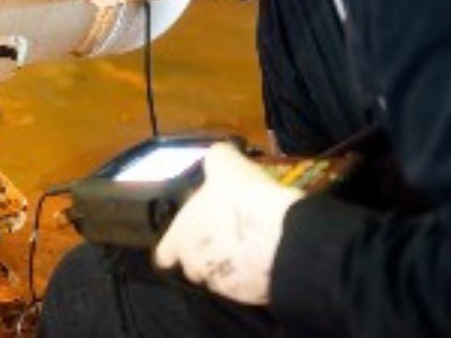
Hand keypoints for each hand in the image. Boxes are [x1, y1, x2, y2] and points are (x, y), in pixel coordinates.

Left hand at [154, 143, 303, 305]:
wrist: (286, 237)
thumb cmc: (243, 199)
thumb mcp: (226, 164)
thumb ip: (216, 158)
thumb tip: (217, 153)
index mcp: (181, 239)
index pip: (164, 253)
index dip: (174, 244)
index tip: (187, 236)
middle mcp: (197, 267)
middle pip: (194, 265)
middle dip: (206, 252)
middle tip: (226, 232)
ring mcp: (226, 287)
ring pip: (222, 277)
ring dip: (231, 264)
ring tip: (250, 243)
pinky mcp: (254, 298)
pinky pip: (249, 286)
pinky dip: (255, 274)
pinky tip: (268, 256)